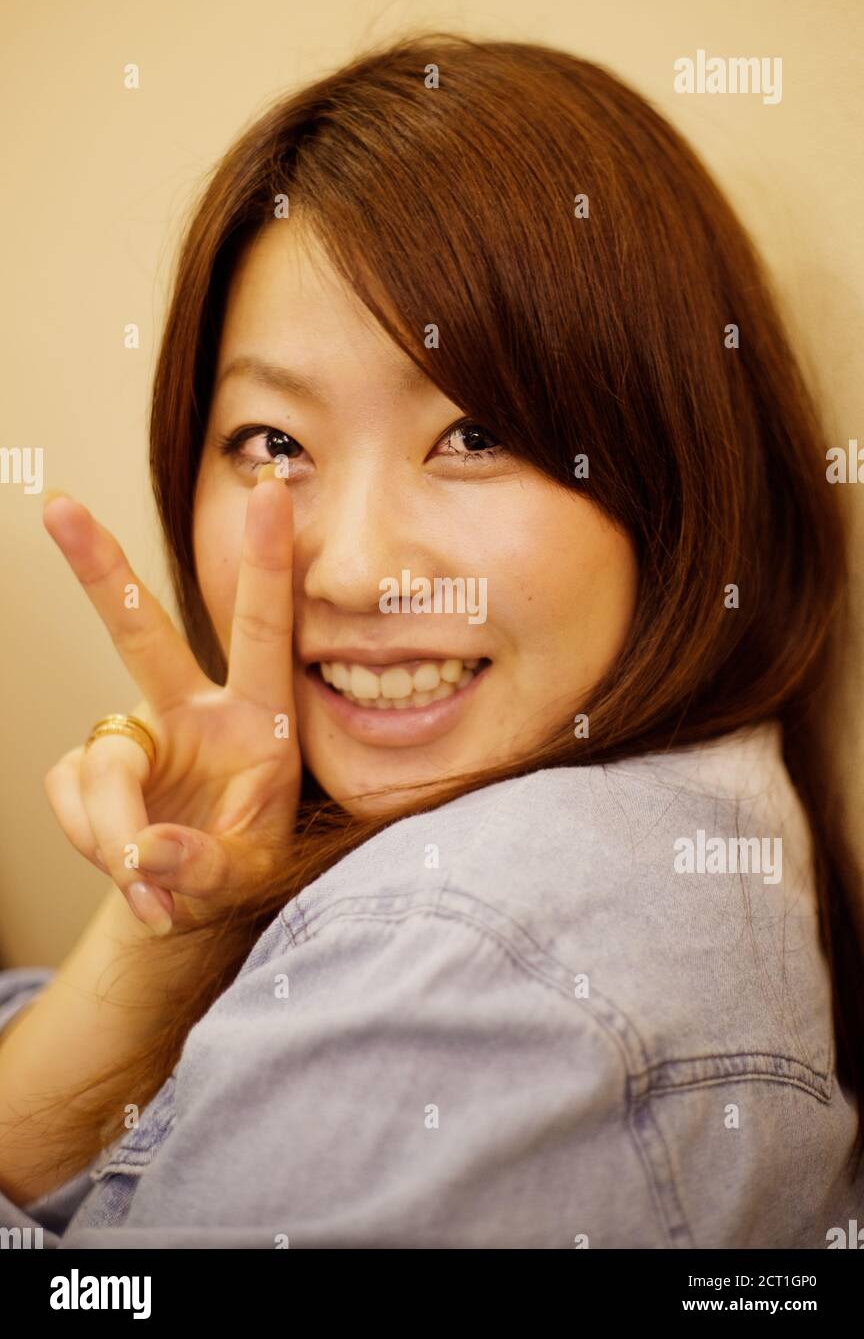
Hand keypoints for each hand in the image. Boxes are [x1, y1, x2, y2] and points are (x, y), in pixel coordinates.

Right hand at [40, 465, 298, 934]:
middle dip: (101, 570)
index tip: (270, 491)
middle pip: (141, 631)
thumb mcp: (249, 878)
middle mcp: (194, 710)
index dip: (266, 563)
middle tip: (60, 508)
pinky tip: (129, 871)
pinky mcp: (91, 763)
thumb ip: (205, 866)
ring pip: (104, 761)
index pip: (264, 631)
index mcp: (259, 718)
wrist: (194, 905)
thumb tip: (144, 850)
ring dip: (115, 829)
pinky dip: (91, 839)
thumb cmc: (245, 868)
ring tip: (152, 885)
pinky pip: (70, 792)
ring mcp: (140, 734)